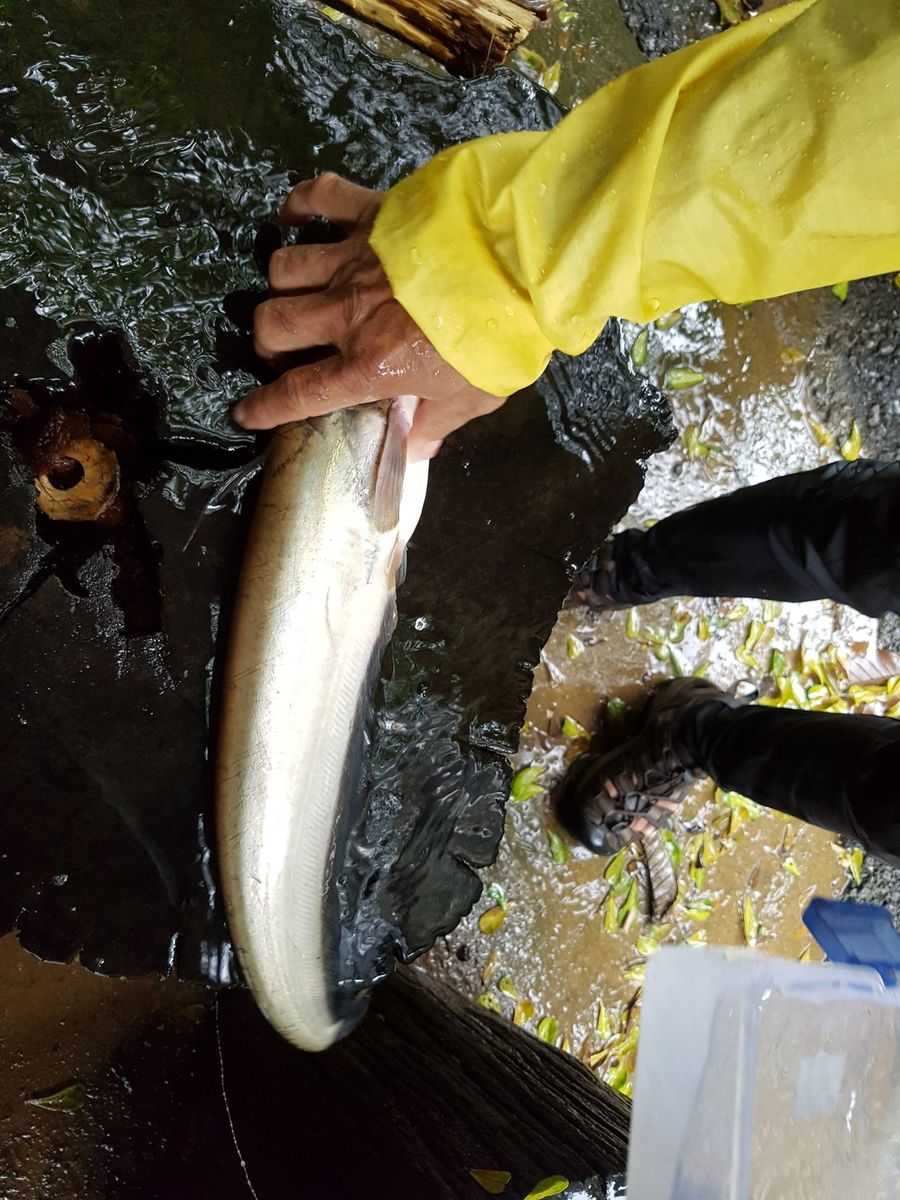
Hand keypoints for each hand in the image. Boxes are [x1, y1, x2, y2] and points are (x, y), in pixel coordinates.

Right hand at [232, 173, 506, 460]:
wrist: (523, 262)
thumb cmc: (498, 338)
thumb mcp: (471, 400)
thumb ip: (434, 424)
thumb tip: (412, 450)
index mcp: (367, 364)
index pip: (299, 393)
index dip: (265, 407)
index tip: (246, 413)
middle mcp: (347, 312)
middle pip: (273, 324)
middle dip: (269, 344)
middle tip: (289, 352)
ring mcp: (354, 258)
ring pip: (283, 269)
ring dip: (284, 287)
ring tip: (301, 297)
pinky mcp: (371, 212)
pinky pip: (317, 198)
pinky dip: (299, 206)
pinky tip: (296, 219)